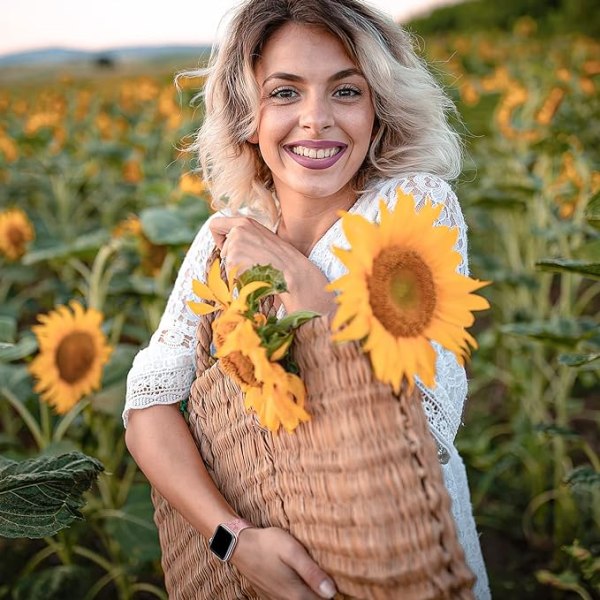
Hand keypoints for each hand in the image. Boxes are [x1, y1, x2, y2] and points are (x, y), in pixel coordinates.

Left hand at [209, 216, 335, 313]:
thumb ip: (245, 236)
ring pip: (226, 263)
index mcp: (245, 222)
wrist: (291, 270)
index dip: (218, 238)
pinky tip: (254, 273)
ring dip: (237, 269)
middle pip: (221, 249)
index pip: (216, 224)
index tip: (227, 247)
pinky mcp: (234, 259)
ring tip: (256, 267)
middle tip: (249, 263)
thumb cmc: (280, 258)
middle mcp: (238, 230)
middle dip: (230, 258)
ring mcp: (235, 244)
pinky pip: (230, 273)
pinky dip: (239, 277)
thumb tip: (228, 244)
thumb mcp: (262, 238)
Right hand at [231, 527, 337, 599]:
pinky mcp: (271, 594)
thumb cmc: (267, 544)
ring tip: (317, 575)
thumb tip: (331, 592)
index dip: (333, 592)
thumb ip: (311, 572)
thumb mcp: (292, 551)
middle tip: (330, 574)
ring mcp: (277, 599)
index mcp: (296, 594)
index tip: (340, 578)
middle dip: (323, 592)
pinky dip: (299, 590)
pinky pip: (290, 598)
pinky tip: (300, 576)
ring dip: (311, 591)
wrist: (239, 544)